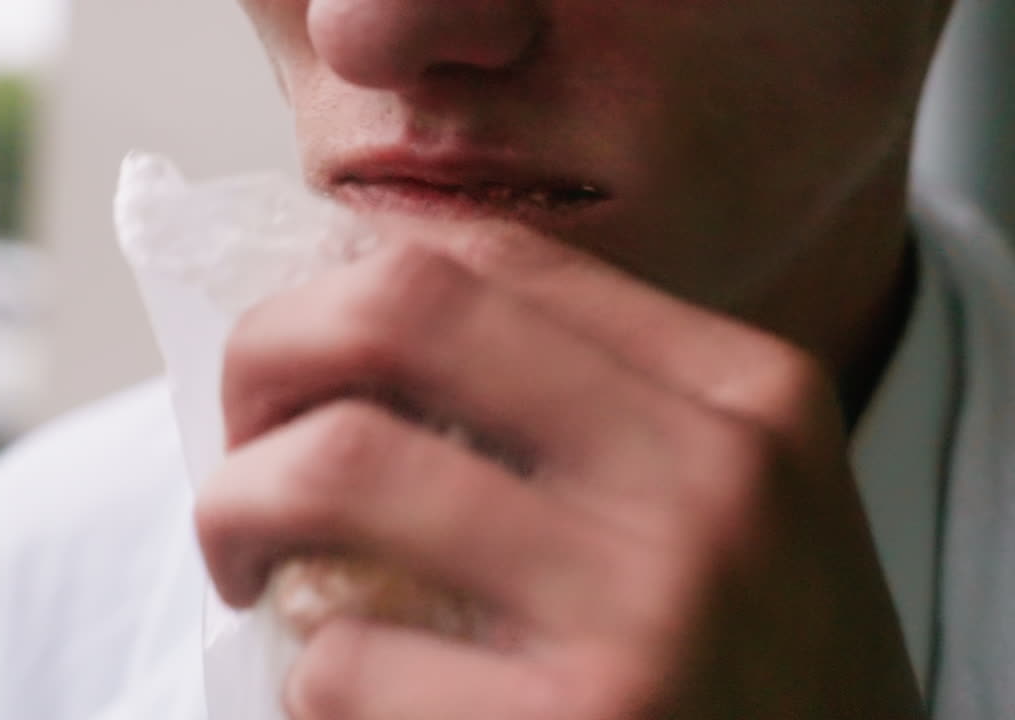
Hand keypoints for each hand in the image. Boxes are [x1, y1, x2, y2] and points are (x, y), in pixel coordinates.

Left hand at [195, 238, 924, 718]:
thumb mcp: (752, 517)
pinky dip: (306, 677)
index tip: (313, 364)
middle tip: (242, 438)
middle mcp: (712, 480)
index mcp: (751, 398)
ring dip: (240, 508)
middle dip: (269, 355)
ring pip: (339, 466)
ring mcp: (649, 615)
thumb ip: (613, 419)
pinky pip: (344, 662)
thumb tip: (381, 351)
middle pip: (405, 310)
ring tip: (247, 561)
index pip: (503, 259)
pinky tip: (344, 697)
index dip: (362, 289)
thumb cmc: (775, 688)